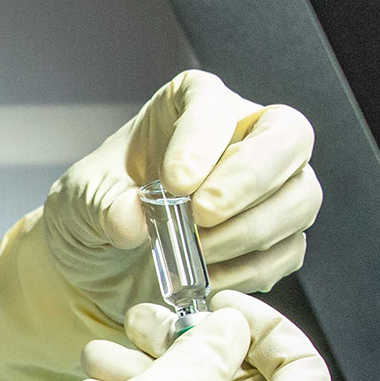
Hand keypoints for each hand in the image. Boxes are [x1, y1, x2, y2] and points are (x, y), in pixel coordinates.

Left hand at [41, 71, 319, 320]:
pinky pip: (288, 250)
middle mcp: (242, 136)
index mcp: (191, 106)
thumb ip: (102, 205)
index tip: (176, 182)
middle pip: (288, 136)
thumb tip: (132, 218)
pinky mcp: (277, 238)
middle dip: (250, 179)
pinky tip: (209, 277)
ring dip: (251, 229)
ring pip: (300, 196)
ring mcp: (270, 187)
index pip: (215, 104)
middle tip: (203, 214)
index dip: (203, 139)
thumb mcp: (79, 203)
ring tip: (198, 251)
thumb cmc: (97, 210)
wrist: (101, 265)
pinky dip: (251, 268)